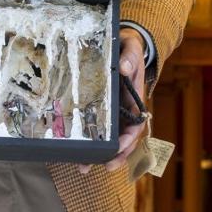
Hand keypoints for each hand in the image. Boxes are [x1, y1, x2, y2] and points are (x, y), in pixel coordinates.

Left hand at [80, 28, 146, 173]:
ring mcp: (113, 111)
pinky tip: (75, 150)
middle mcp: (124, 109)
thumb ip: (130, 57)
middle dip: (116, 155)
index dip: (129, 139)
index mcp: (135, 99)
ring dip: (99, 154)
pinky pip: (95, 127)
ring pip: (109, 137)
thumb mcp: (132, 48)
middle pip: (123, 138)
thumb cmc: (129, 48)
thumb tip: (124, 69)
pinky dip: (88, 140)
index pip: (136, 125)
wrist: (122, 43)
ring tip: (84, 167)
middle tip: (105, 166)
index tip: (120, 148)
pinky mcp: (100, 108)